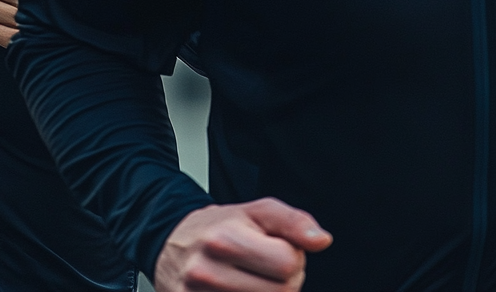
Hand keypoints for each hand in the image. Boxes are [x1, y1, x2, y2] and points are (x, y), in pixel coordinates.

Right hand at [154, 198, 331, 291]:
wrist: (173, 245)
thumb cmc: (220, 228)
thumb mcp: (256, 212)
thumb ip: (293, 221)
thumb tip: (322, 240)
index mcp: (226, 237)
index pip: (288, 263)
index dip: (293, 259)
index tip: (281, 253)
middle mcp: (208, 271)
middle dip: (285, 283)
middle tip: (269, 271)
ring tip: (254, 282)